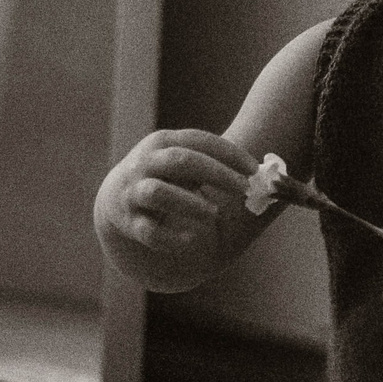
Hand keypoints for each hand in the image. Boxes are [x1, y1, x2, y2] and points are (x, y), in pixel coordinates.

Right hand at [97, 129, 263, 284]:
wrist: (116, 199)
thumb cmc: (167, 178)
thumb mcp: (185, 165)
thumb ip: (217, 167)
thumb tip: (266, 178)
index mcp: (163, 142)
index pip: (200, 141)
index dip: (230, 154)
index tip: (256, 170)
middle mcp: (145, 163)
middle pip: (182, 161)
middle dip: (218, 174)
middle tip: (245, 189)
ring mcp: (133, 192)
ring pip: (159, 193)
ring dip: (191, 204)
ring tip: (214, 214)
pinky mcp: (129, 222)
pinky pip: (150, 231)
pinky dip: (172, 238)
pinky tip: (191, 240)